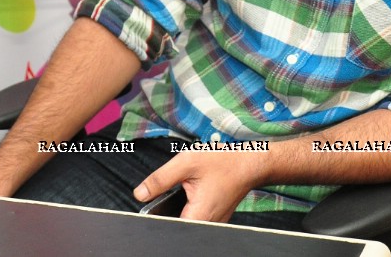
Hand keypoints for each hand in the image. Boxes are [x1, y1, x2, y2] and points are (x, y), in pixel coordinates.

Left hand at [133, 149, 265, 221]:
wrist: (249, 162)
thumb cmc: (223, 162)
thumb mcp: (186, 163)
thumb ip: (160, 180)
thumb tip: (140, 194)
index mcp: (199, 215)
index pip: (169, 228)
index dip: (156, 219)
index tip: (150, 209)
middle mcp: (208, 224)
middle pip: (177, 226)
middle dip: (166, 212)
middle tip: (166, 193)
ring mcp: (213, 222)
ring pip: (186, 222)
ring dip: (176, 210)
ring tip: (178, 192)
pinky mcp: (216, 218)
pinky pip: (196, 218)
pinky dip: (187, 208)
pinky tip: (187, 194)